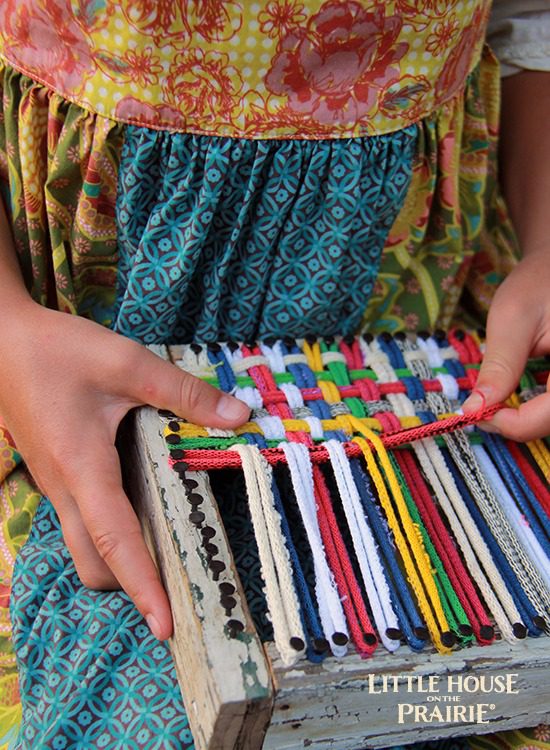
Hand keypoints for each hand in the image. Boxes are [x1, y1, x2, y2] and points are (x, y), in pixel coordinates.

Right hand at [0, 303, 249, 639]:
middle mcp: (66, 488)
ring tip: (175, 555)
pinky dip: (116, 531)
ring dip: (123, 559)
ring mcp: (57, 484)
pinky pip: (86, 519)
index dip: (142, 585)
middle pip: (94, 561)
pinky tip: (151, 507)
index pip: (115, 540)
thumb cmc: (58, 351)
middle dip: (132, 584)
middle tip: (182, 588)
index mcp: (82, 468)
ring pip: (88, 543)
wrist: (3, 342)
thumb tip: (238, 417)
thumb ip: (184, 393)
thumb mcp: (126, 363)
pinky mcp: (59, 473)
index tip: (165, 626)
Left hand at [462, 250, 549, 440]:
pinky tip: (518, 400)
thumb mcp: (512, 320)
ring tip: (498, 406)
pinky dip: (540, 409)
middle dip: (521, 424)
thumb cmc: (538, 283)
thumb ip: (499, 368)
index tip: (478, 413)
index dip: (514, 424)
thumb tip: (474, 409)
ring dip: (531, 419)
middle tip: (484, 412)